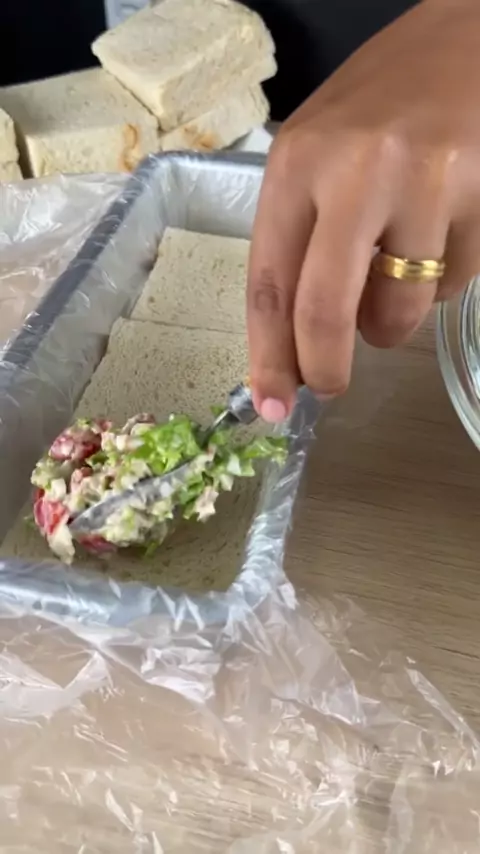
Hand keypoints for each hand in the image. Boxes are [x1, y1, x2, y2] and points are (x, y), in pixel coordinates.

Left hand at [247, 0, 479, 421]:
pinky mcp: (479, 196)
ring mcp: (423, 183)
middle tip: (330, 386)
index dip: (268, 355)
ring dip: (395, 318)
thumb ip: (303, 236)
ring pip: (401, 309)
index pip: (269, 281)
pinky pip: (455, 282)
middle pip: (326, 309)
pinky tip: (443, 230)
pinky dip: (445, 279)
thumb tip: (302, 337)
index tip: (270, 403)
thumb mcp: (320, 154)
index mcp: (296, 164)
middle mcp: (354, 173)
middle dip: (325, 366)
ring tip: (400, 272)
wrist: (470, 37)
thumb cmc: (384, 102)